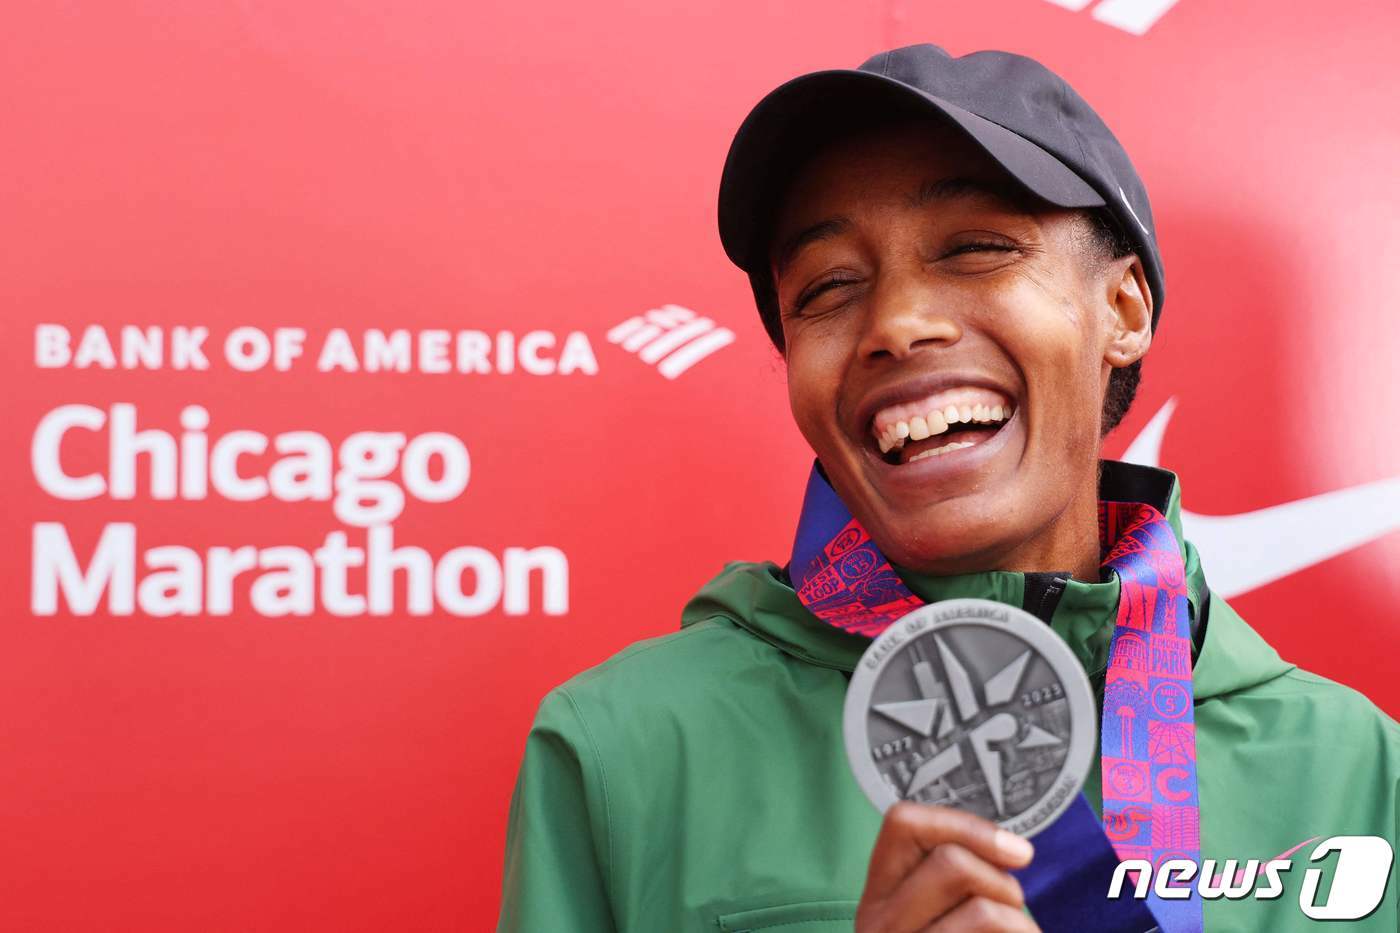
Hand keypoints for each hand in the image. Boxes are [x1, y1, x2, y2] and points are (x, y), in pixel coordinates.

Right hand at [855, 802, 1039, 931]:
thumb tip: (1011, 847)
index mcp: (878, 894)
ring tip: (1016, 930)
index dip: (963, 825)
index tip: (1012, 850)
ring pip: (980, 907)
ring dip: (1017, 917)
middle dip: (1002, 880)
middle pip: (951, 862)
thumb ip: (953, 874)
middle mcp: (879, 922)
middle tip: (1013, 905)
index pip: (902, 822)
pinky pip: (989, 930)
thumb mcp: (936, 911)